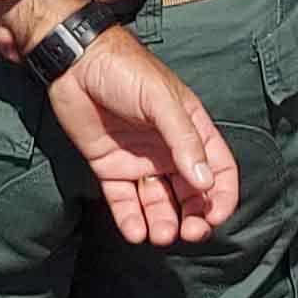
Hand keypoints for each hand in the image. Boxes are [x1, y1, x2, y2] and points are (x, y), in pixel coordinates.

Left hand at [46, 28, 238, 245]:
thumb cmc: (125, 70)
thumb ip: (184, 140)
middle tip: (189, 234)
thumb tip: (206, 181)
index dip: (221, 196)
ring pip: (158, 203)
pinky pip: (124, 201)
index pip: (218, 169)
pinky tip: (134, 231)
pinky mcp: (110, 168)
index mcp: (190, 129)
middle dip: (194, 218)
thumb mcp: (161, 99)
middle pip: (191, 194)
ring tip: (159, 235)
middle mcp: (168, 149)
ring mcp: (140, 161)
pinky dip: (130, 219)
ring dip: (162, 222)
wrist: (75, 63)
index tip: (215, 217)